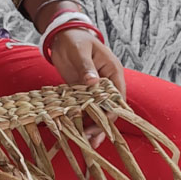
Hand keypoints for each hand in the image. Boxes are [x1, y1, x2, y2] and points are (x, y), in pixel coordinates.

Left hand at [48, 28, 126, 147]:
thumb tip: (93, 82)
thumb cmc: (75, 40)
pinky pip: (84, 109)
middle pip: (108, 107)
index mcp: (113, 71)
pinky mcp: (81, 92)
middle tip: (91, 139)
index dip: (111, 111)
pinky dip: (81, 119)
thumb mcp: (80, 51)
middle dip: (101, 124)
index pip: (117, 96)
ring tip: (87, 143)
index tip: (101, 123)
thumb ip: (86, 66)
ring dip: (92, 126)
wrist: (63, 36)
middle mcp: (106, 83)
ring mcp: (94, 89)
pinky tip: (76, 131)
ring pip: (97, 111)